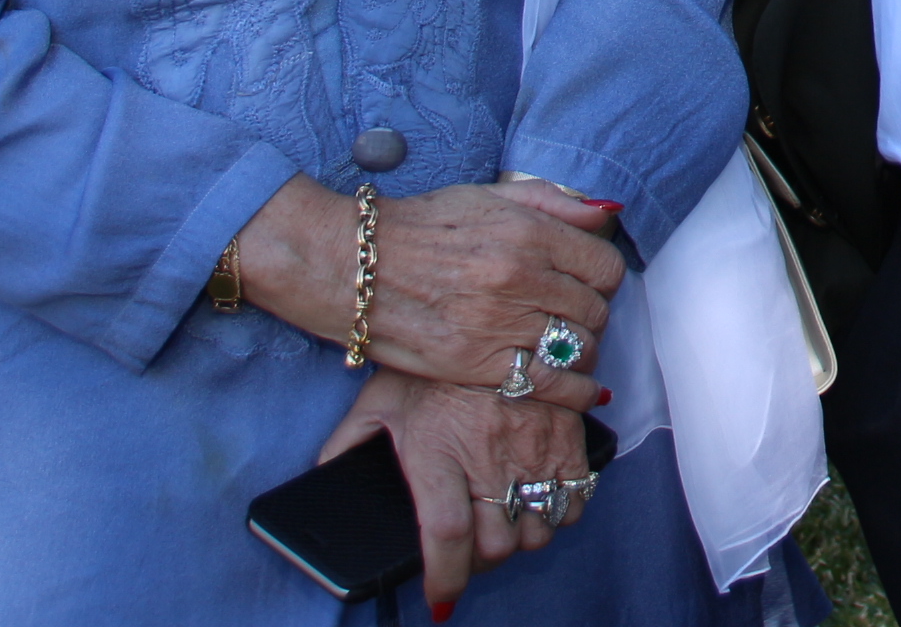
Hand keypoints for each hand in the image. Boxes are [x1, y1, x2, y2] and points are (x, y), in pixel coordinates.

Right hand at [233, 178, 622, 402]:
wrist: (351, 267)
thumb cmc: (420, 227)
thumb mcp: (488, 196)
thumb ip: (554, 203)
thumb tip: (607, 216)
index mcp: (527, 232)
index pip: (604, 266)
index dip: (603, 279)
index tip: (589, 284)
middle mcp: (520, 277)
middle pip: (595, 310)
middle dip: (592, 316)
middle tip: (573, 318)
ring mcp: (499, 324)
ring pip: (577, 348)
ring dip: (581, 351)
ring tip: (564, 348)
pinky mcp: (477, 365)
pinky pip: (548, 385)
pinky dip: (573, 391)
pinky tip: (577, 390)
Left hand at [318, 367, 594, 616]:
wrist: (492, 305)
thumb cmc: (432, 358)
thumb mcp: (380, 397)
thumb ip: (349, 441)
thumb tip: (324, 477)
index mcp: (439, 451)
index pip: (447, 535)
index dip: (446, 577)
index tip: (440, 595)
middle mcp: (489, 455)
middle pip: (497, 543)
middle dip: (482, 562)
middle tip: (470, 552)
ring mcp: (533, 446)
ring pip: (539, 527)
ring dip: (521, 537)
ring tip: (505, 524)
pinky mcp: (568, 432)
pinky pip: (576, 497)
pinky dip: (561, 511)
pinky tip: (541, 500)